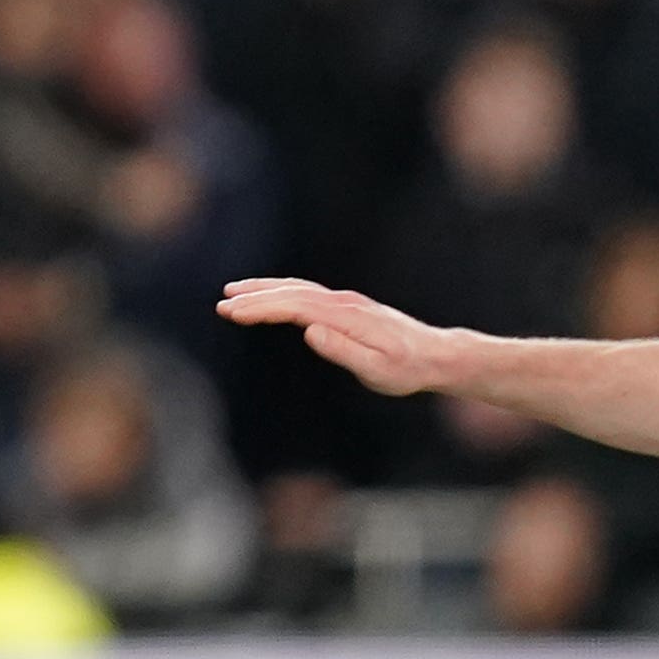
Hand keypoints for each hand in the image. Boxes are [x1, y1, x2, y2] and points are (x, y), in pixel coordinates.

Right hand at [216, 276, 457, 396]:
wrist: (437, 355)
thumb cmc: (407, 369)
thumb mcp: (378, 370)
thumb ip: (343, 350)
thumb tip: (309, 331)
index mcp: (346, 316)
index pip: (295, 306)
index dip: (261, 308)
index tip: (232, 311)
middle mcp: (344, 302)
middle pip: (292, 292)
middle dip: (255, 296)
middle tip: (221, 303)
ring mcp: (346, 302)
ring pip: (298, 288)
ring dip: (265, 289)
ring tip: (234, 293)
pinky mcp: (347, 307)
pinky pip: (307, 293)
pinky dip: (283, 292)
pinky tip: (271, 298)